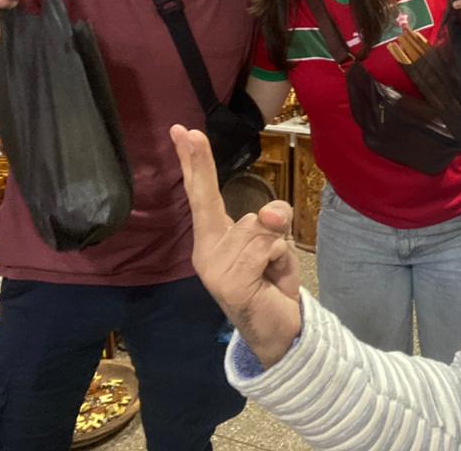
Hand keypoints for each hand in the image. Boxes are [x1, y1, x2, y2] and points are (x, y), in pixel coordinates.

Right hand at [170, 125, 302, 368]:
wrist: (279, 330)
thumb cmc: (272, 281)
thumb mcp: (276, 242)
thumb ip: (272, 221)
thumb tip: (271, 214)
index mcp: (212, 239)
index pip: (201, 194)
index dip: (193, 162)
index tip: (181, 130)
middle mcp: (206, 251)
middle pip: (220, 203)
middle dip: (212, 174)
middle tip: (191, 139)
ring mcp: (214, 268)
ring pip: (258, 225)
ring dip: (276, 245)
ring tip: (270, 271)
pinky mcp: (230, 282)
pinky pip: (266, 247)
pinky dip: (279, 258)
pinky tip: (270, 280)